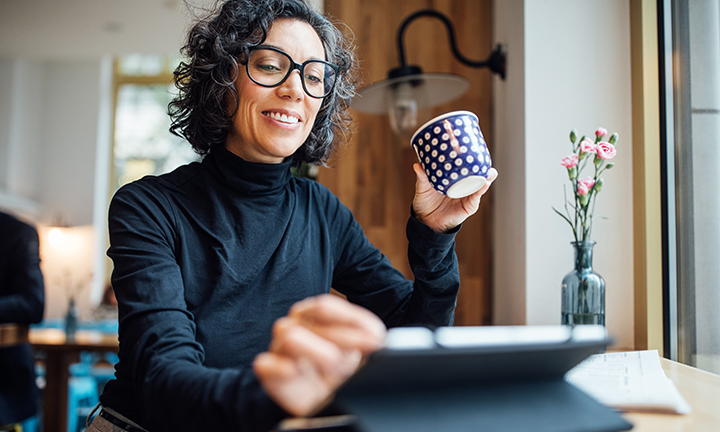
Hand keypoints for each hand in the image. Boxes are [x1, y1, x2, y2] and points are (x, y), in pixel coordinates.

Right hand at [253, 294, 385, 416]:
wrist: (316, 397)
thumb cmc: (335, 366)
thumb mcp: (357, 348)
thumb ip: (366, 336)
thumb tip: (378, 336)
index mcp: (311, 314)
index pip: (325, 306)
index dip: (352, 319)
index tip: (376, 336)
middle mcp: (293, 325)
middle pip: (313, 320)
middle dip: (345, 337)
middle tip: (364, 353)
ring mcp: (278, 347)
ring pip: (291, 337)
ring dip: (319, 353)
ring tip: (336, 368)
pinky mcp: (268, 372)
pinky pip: (266, 364)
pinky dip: (283, 368)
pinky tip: (298, 372)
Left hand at [412, 163, 497, 232]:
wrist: (425, 221)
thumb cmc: (425, 202)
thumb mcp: (423, 188)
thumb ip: (422, 177)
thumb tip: (418, 165)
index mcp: (454, 178)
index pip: (467, 166)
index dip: (473, 158)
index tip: (475, 148)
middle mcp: (464, 185)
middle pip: (479, 173)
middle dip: (484, 166)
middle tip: (483, 158)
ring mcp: (468, 195)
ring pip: (482, 184)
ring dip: (487, 176)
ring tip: (487, 171)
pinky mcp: (469, 206)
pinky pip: (477, 197)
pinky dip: (481, 190)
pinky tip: (483, 184)